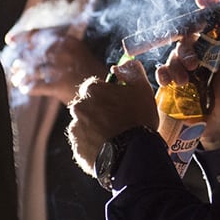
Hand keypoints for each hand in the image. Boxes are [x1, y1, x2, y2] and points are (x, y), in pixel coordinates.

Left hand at [3, 29, 106, 104]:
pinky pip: (36, 86)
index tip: (10, 40)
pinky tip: (25, 89)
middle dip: (21, 61)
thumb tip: (30, 42)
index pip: (39, 35)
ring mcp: (62, 69)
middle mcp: (64, 52)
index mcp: (68, 41)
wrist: (105, 90)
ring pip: (32, 70)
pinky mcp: (60, 86)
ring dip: (21, 75)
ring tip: (16, 79)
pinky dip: (28, 87)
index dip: (22, 37)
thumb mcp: (76, 52)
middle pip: (32, 53)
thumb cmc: (87, 71)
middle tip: (15, 67)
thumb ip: (57, 46)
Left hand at [67, 59, 159, 175]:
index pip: (95, 87)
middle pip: (88, 106)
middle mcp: (79, 107)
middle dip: (99, 112)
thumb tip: (123, 64)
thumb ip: (132, 71)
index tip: (119, 104)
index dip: (108, 94)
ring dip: (96, 129)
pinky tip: (110, 150)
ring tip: (115, 138)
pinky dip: (94, 146)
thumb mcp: (142, 89)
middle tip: (118, 122)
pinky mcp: (78, 149)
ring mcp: (76, 129)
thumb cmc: (138, 120)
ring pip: (85, 126)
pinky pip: (85, 145)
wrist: (133, 155)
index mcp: (92, 90)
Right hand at [156, 0, 219, 149]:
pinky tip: (167, 81)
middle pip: (187, 37)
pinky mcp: (175, 84)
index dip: (207, 9)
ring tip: (185, 81)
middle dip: (186, 47)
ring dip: (176, 64)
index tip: (201, 0)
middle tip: (193, 65)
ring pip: (174, 54)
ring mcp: (188, 69)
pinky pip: (163, 72)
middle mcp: (203, 54)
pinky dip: (162, 73)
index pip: (212, 22)